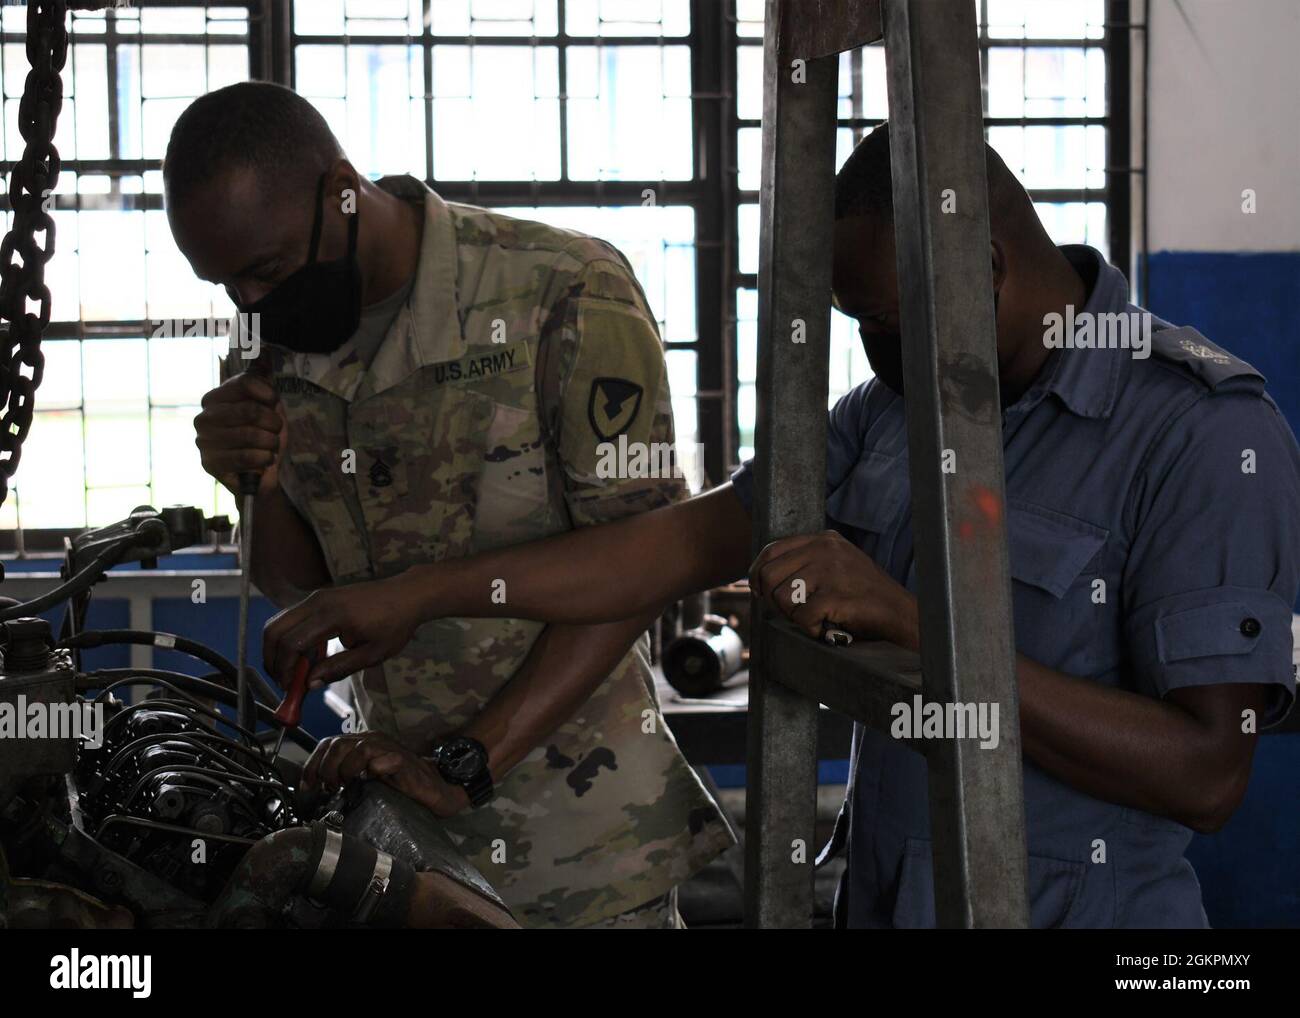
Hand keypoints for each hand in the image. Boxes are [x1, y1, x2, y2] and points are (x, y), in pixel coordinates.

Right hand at [194, 372, 287, 496]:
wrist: (261, 471)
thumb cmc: (263, 435)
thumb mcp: (268, 404)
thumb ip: (263, 378)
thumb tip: (265, 348)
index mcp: (216, 397)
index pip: (245, 382)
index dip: (268, 394)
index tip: (274, 403)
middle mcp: (204, 416)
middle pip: (250, 411)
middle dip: (273, 424)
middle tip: (274, 431)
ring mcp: (203, 440)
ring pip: (250, 435)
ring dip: (270, 443)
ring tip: (269, 447)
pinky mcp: (208, 463)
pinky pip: (246, 456)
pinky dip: (264, 459)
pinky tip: (264, 460)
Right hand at [263, 574, 426, 688]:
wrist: (408, 594)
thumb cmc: (396, 623)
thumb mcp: (373, 654)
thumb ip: (339, 668)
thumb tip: (310, 684)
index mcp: (333, 615)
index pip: (292, 644)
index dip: (285, 670)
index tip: (290, 689)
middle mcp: (318, 602)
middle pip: (275, 631)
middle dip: (273, 661)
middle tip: (284, 683)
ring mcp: (317, 597)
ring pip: (279, 623)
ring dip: (279, 650)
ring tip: (295, 674)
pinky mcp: (319, 598)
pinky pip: (292, 619)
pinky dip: (290, 639)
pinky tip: (308, 658)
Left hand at [300, 732, 468, 817]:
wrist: (437, 790)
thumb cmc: (403, 787)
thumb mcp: (367, 782)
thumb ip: (346, 780)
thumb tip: (317, 793)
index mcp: (361, 744)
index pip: (327, 744)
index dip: (312, 766)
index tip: (309, 788)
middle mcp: (373, 741)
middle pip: (337, 744)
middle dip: (326, 769)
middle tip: (329, 789)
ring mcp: (388, 748)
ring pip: (356, 748)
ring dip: (344, 770)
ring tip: (346, 786)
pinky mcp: (403, 760)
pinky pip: (383, 758)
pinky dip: (373, 769)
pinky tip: (371, 781)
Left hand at [749, 530, 919, 649]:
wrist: (900, 614)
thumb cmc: (863, 597)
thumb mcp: (836, 566)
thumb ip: (805, 564)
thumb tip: (760, 577)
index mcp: (824, 540)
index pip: (772, 550)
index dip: (757, 573)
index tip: (757, 590)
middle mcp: (825, 550)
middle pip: (769, 575)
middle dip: (772, 599)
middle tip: (792, 612)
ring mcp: (831, 571)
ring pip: (781, 597)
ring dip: (794, 616)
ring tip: (817, 618)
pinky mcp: (835, 595)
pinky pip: (802, 617)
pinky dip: (811, 629)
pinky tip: (828, 628)